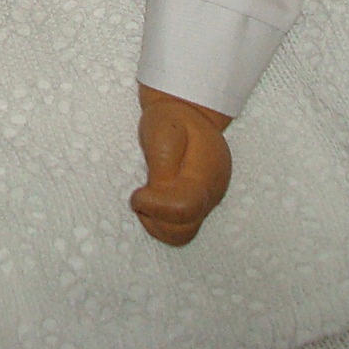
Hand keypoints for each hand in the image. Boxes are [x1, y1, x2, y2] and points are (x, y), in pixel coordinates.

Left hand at [130, 84, 232, 246]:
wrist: (190, 113)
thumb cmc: (172, 118)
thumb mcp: (163, 127)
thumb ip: (163, 160)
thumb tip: (157, 190)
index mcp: (205, 172)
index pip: (184, 209)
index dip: (156, 207)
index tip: (138, 193)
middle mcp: (211, 193)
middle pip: (184, 231)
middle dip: (155, 218)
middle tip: (141, 194)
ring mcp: (207, 202)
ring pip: (182, 235)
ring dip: (157, 223)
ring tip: (146, 197)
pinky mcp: (199, 207)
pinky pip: (181, 229)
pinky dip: (162, 224)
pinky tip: (152, 202)